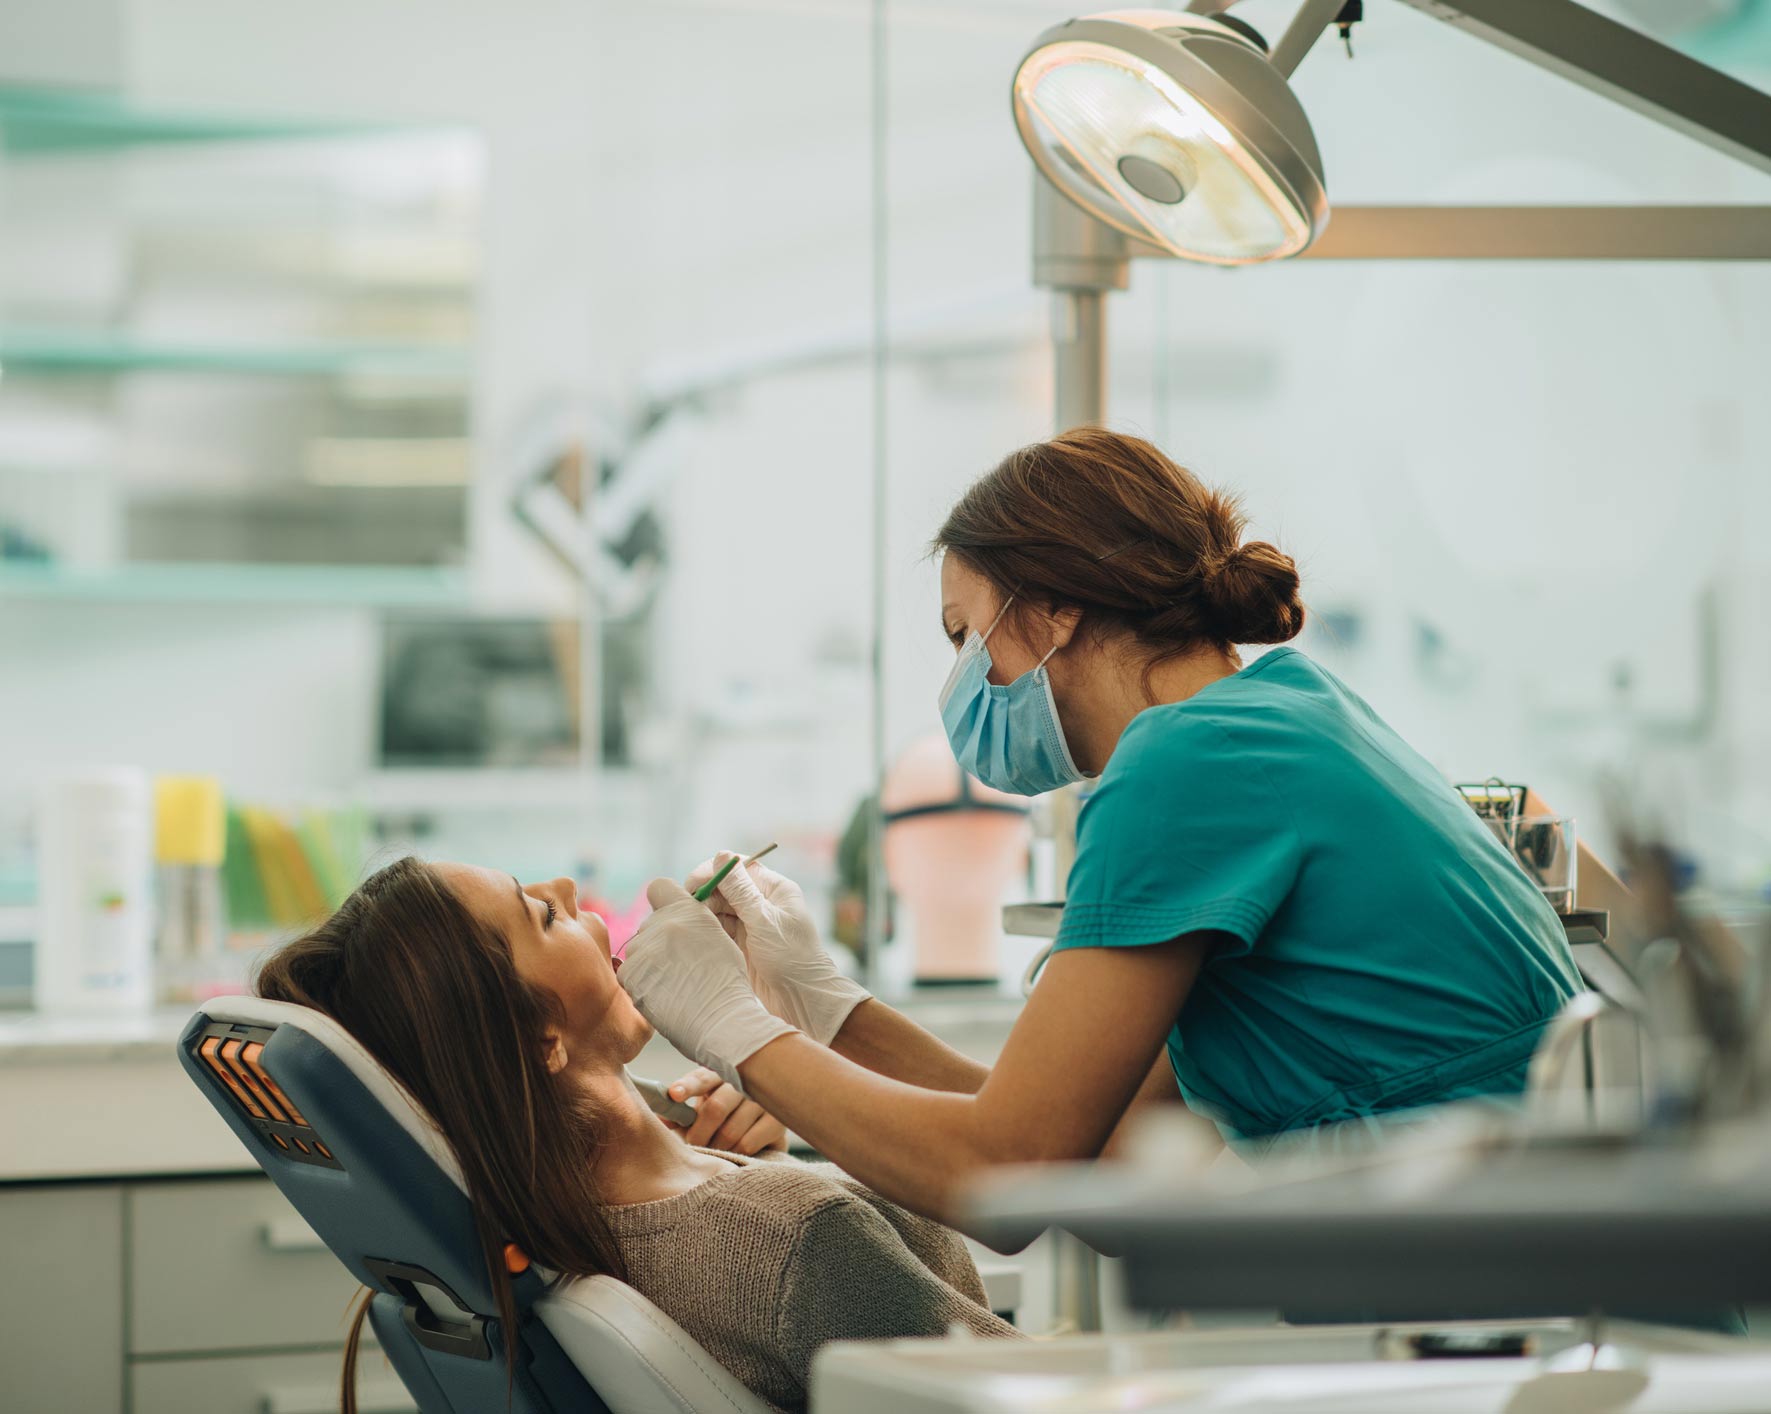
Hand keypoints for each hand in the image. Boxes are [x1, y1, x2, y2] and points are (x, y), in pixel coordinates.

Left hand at [619, 878, 796, 1090]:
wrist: (720, 1020)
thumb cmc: (727, 982)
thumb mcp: (719, 937)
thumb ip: (694, 922)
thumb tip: (677, 921)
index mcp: (686, 909)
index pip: (659, 887)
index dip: (664, 901)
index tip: (672, 919)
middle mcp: (660, 923)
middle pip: (649, 925)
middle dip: (660, 940)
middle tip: (681, 965)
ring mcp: (642, 950)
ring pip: (639, 950)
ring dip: (650, 963)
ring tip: (675, 985)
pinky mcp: (629, 975)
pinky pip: (630, 972)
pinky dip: (642, 983)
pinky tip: (664, 995)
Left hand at [663, 1066, 787, 1154]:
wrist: (762, 1129)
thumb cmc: (723, 1117)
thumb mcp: (701, 1111)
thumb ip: (681, 1114)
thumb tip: (662, 1117)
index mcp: (720, 1074)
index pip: (702, 1078)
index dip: (688, 1086)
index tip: (674, 1095)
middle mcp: (744, 1082)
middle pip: (715, 1108)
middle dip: (699, 1134)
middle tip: (692, 1146)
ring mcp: (763, 1100)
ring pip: (730, 1131)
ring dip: (716, 1146)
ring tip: (714, 1149)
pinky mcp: (777, 1120)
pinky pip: (747, 1143)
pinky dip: (734, 1153)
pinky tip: (733, 1151)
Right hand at [686, 853, 869, 1046]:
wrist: (803, 1001)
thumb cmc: (792, 958)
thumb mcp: (765, 921)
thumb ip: (741, 891)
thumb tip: (721, 855)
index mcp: (774, 890)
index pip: (738, 868)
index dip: (713, 872)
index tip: (691, 884)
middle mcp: (762, 903)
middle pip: (725, 888)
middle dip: (704, 895)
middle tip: (684, 910)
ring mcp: (751, 925)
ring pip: (718, 910)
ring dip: (702, 914)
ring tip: (687, 924)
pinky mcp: (742, 945)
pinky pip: (718, 930)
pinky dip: (706, 930)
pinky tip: (694, 936)